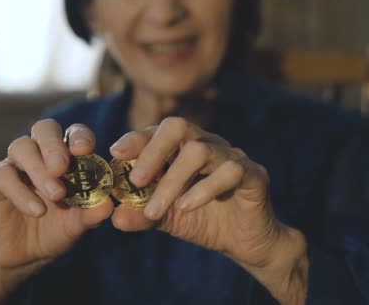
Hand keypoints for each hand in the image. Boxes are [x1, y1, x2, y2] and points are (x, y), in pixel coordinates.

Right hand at [0, 120, 112, 303]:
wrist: (26, 253)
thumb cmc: (57, 228)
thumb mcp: (77, 224)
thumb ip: (91, 213)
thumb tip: (108, 205)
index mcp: (66, 155)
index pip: (73, 133)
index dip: (79, 136)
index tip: (85, 149)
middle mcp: (40, 153)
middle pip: (44, 128)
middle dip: (53, 145)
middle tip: (62, 168)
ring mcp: (16, 164)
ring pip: (21, 146)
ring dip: (38, 169)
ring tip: (56, 194)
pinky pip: (3, 175)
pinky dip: (21, 192)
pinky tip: (37, 211)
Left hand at [109, 117, 307, 303]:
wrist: (244, 242)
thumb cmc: (202, 220)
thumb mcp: (165, 219)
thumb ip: (141, 215)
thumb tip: (115, 217)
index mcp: (183, 148)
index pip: (157, 131)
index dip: (136, 138)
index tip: (116, 154)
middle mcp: (207, 144)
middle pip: (178, 127)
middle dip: (153, 150)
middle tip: (136, 180)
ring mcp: (231, 156)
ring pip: (199, 151)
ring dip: (172, 181)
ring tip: (155, 209)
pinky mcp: (253, 174)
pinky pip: (229, 171)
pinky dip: (203, 189)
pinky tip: (186, 207)